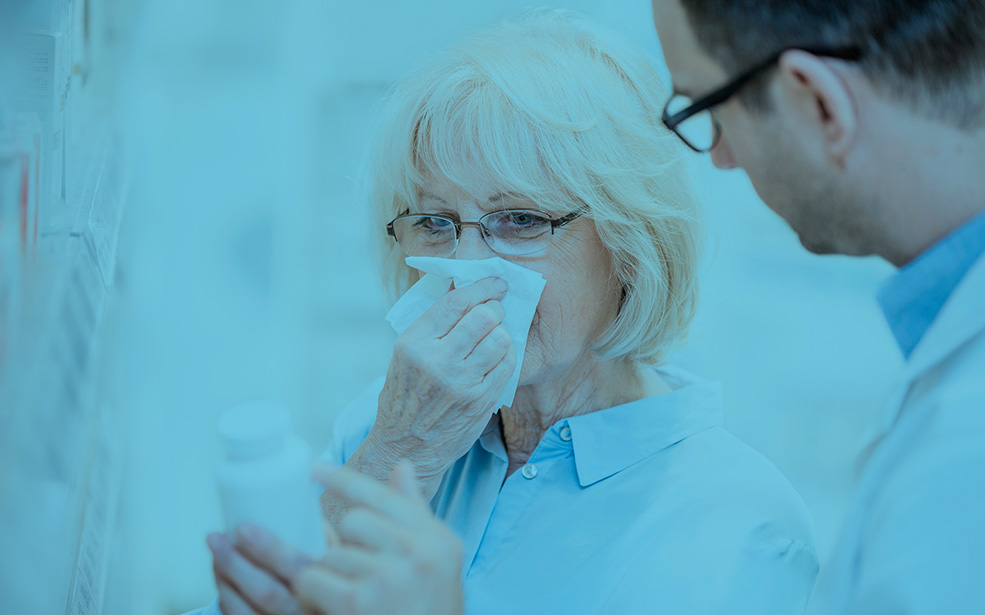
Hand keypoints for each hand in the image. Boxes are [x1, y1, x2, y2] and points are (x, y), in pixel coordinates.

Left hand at [207, 523, 326, 614]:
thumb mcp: (337, 555)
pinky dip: (224, 595)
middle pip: (265, 593)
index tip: (244, 528)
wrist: (331, 610)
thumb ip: (322, 534)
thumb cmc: (330, 576)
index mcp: (326, 586)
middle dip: (234, 563)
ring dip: (224, 578)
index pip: (298, 568)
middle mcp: (305, 609)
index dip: (268, 549)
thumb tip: (295, 500)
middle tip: (217, 537)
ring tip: (216, 548)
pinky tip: (221, 573)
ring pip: (244, 610)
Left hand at [295, 462, 463, 614]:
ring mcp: (389, 578)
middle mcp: (419, 555)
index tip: (314, 469)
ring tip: (339, 590)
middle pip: (353, 521)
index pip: (386, 496)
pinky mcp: (357, 602)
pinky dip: (309, 590)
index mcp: (437, 541)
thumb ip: (416, 516)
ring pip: (330, 552)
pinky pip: (312, 578)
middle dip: (340, 541)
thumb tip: (401, 468)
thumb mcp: (437, 564)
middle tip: (347, 566)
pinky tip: (322, 602)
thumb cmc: (430, 614)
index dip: (345, 479)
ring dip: (325, 571)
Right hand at [368, 277, 516, 480]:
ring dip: (502, 334)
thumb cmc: (405, 396)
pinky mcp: (480, 401)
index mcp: (413, 343)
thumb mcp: (406, 355)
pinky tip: (496, 359)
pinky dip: (507, 356)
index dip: (481, 287)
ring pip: (500, 339)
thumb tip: (463, 288)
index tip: (495, 284)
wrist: (406, 446)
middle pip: (483, 317)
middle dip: (495, 309)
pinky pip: (507, 365)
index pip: (455, 302)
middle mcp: (435, 361)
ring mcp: (460, 383)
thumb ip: (432, 325)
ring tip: (493, 339)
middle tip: (495, 312)